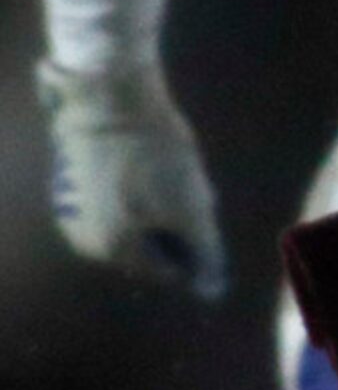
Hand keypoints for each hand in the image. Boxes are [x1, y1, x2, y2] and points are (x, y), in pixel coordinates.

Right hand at [38, 60, 226, 298]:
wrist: (112, 101)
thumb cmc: (156, 155)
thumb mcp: (191, 205)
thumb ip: (203, 249)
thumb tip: (212, 288)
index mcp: (114, 251)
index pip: (167, 269)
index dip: (194, 247)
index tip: (203, 215)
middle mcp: (86, 242)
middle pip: (146, 245)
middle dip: (174, 225)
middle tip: (189, 190)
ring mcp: (74, 210)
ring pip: (130, 220)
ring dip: (155, 207)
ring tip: (170, 172)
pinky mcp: (73, 181)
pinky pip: (114, 197)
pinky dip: (134, 188)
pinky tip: (146, 161)